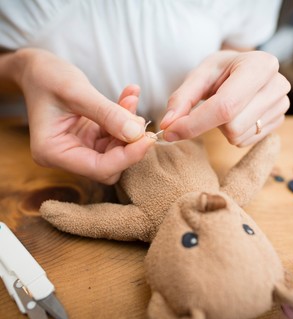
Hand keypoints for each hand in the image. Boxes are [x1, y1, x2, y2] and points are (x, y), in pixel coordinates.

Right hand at [16, 48, 154, 183]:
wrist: (37, 68)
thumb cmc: (47, 76)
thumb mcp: (76, 91)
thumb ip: (107, 113)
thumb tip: (137, 133)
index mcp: (53, 152)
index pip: (98, 168)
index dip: (127, 157)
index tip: (148, 138)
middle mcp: (66, 155)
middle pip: (110, 165)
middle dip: (129, 145)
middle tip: (141, 121)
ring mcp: (78, 148)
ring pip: (115, 151)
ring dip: (129, 128)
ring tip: (131, 99)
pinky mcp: (89, 138)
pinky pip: (114, 135)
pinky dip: (124, 119)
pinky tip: (129, 97)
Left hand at [160, 50, 289, 146]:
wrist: (245, 69)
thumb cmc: (222, 71)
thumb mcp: (200, 75)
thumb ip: (181, 99)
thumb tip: (167, 125)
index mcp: (259, 66)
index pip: (225, 106)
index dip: (194, 124)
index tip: (169, 132)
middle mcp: (277, 86)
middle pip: (232, 126)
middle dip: (209, 122)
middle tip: (208, 106)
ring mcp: (282, 106)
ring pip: (238, 137)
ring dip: (221, 128)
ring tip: (225, 108)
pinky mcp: (279, 122)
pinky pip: (245, 142)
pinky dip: (232, 133)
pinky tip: (235, 116)